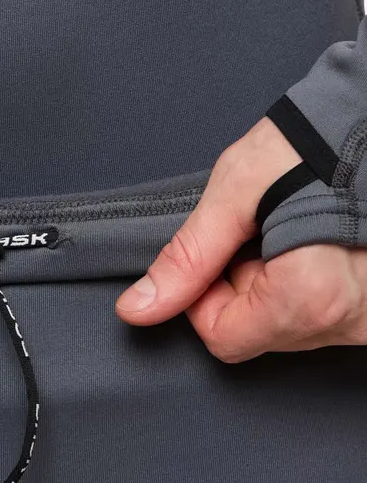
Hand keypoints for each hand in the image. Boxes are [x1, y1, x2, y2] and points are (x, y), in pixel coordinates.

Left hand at [115, 117, 366, 360]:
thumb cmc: (313, 143)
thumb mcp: (235, 192)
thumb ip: (187, 259)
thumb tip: (138, 309)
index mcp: (310, 299)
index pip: (224, 339)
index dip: (205, 295)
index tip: (221, 249)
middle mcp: (349, 322)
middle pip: (258, 335)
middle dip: (244, 287)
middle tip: (265, 232)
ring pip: (290, 328)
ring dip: (279, 286)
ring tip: (297, 233)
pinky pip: (327, 317)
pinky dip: (311, 287)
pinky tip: (319, 245)